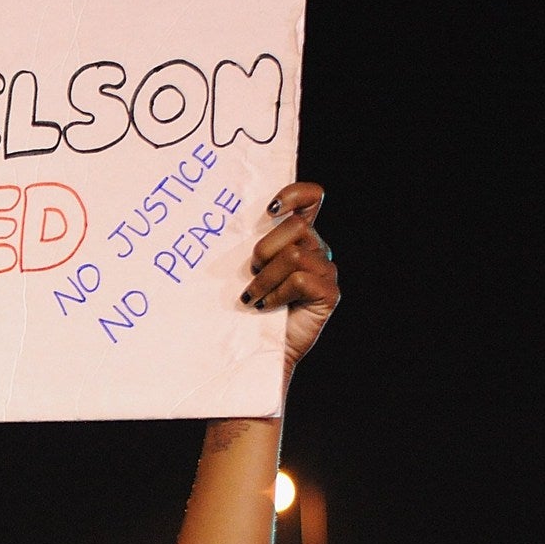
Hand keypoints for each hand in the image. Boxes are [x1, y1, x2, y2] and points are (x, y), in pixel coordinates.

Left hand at [238, 181, 337, 380]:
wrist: (253, 350)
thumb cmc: (242, 306)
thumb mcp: (242, 268)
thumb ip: (245, 243)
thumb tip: (216, 217)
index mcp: (297, 236)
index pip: (311, 198)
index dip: (296, 193)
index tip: (269, 209)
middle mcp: (316, 249)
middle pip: (297, 226)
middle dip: (265, 249)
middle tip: (250, 273)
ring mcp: (326, 271)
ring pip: (294, 255)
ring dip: (264, 278)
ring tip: (252, 297)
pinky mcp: (329, 293)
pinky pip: (300, 279)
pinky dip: (276, 294)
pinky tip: (265, 307)